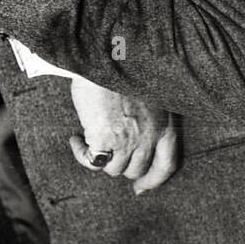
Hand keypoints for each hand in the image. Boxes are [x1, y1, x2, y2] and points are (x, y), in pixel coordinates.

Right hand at [68, 77, 179, 194]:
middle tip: (107, 152)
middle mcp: (150, 135)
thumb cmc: (123, 67)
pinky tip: (76, 139)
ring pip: (114, 169)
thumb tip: (133, 139)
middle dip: (121, 164)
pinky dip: (82, 155)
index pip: (168, 164)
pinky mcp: (105, 140)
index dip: (154, 180)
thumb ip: (148, 116)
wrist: (104, 55)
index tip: (141, 188)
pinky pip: (93, 163)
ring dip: (101, 157)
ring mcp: (128, 140)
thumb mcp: (148, 91)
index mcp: (165, 122)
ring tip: (89, 136)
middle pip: (137, 169)